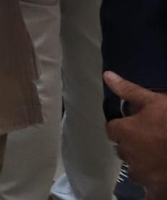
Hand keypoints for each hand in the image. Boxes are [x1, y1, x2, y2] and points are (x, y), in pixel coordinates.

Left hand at [106, 73, 166, 196]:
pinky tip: (155, 185)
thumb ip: (129, 91)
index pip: (112, 130)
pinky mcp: (155, 187)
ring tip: (156, 157)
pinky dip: (150, 191)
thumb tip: (107, 76)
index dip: (122, 127)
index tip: (133, 126)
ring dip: (141, 164)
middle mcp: (128, 153)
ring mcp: (141, 172)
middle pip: (123, 149)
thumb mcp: (154, 101)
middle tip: (150, 141)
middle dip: (132, 145)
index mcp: (124, 131)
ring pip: (134, 169)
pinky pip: (148, 193)